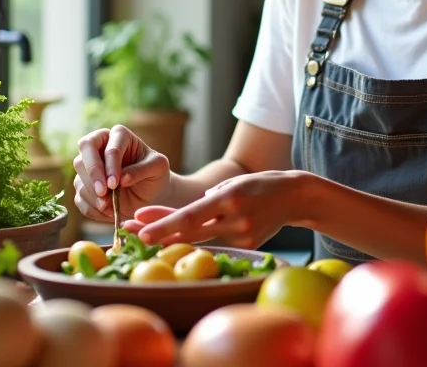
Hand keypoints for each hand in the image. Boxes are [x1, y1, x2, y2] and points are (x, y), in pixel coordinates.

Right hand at [72, 125, 171, 221]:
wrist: (149, 195)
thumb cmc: (155, 175)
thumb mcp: (158, 168)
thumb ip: (142, 170)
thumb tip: (123, 178)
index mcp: (119, 135)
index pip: (107, 146)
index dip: (110, 165)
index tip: (115, 183)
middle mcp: (99, 147)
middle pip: (84, 153)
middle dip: (93, 175)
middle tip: (103, 193)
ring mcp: (88, 167)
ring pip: (79, 178)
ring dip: (93, 195)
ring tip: (111, 207)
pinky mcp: (84, 187)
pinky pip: (79, 198)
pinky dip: (91, 208)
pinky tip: (107, 212)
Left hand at [122, 170, 313, 248]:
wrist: (296, 197)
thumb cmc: (262, 184)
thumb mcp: (235, 181)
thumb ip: (212, 197)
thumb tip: (190, 212)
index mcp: (229, 198)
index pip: (190, 215)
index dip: (163, 224)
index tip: (140, 228)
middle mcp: (235, 219)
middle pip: (190, 232)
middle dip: (158, 233)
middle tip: (130, 233)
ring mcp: (242, 236)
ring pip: (201, 238)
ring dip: (175, 237)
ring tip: (149, 233)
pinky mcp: (248, 246)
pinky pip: (219, 240)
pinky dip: (209, 233)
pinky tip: (208, 225)